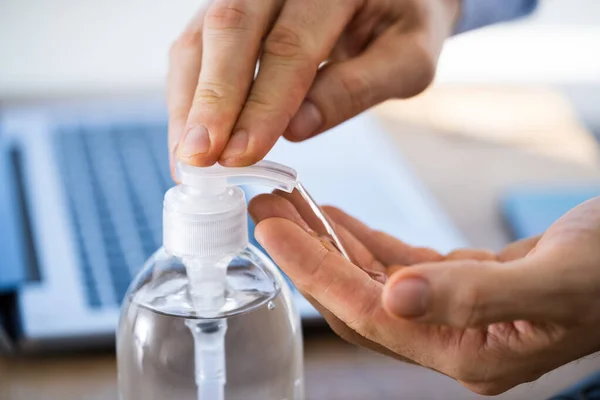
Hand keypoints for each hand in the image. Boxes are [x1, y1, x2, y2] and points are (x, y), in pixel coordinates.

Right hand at [167, 0, 459, 172]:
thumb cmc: (404, 22)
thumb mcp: (408, 58)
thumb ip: (357, 88)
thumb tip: (295, 129)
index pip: (291, 44)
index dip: (263, 103)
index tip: (242, 155)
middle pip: (232, 28)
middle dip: (211, 101)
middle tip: (198, 159)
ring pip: (203, 34)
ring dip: (190, 100)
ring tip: (187, 156)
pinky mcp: (233, 3)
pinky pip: (198, 41)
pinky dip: (191, 90)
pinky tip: (191, 130)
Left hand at [249, 193, 599, 394]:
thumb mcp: (555, 279)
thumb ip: (476, 295)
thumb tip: (395, 297)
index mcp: (469, 353)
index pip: (368, 312)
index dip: (314, 269)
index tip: (272, 230)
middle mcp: (452, 342)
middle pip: (357, 298)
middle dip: (307, 254)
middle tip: (267, 209)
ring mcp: (455, 318)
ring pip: (371, 281)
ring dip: (329, 243)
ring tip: (291, 206)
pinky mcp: (462, 289)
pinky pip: (398, 266)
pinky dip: (365, 243)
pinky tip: (338, 220)